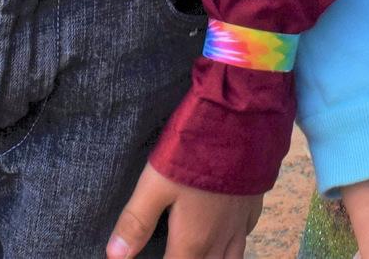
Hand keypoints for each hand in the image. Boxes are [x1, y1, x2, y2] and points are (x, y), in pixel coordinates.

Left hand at [107, 164, 263, 258]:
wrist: (242, 122)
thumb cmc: (195, 152)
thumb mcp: (156, 183)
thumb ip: (136, 222)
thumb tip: (114, 256)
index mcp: (193, 240)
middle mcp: (219, 239)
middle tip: (177, 253)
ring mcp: (240, 223)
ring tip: (200, 255)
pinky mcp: (254, 205)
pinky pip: (245, 237)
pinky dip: (233, 246)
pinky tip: (227, 237)